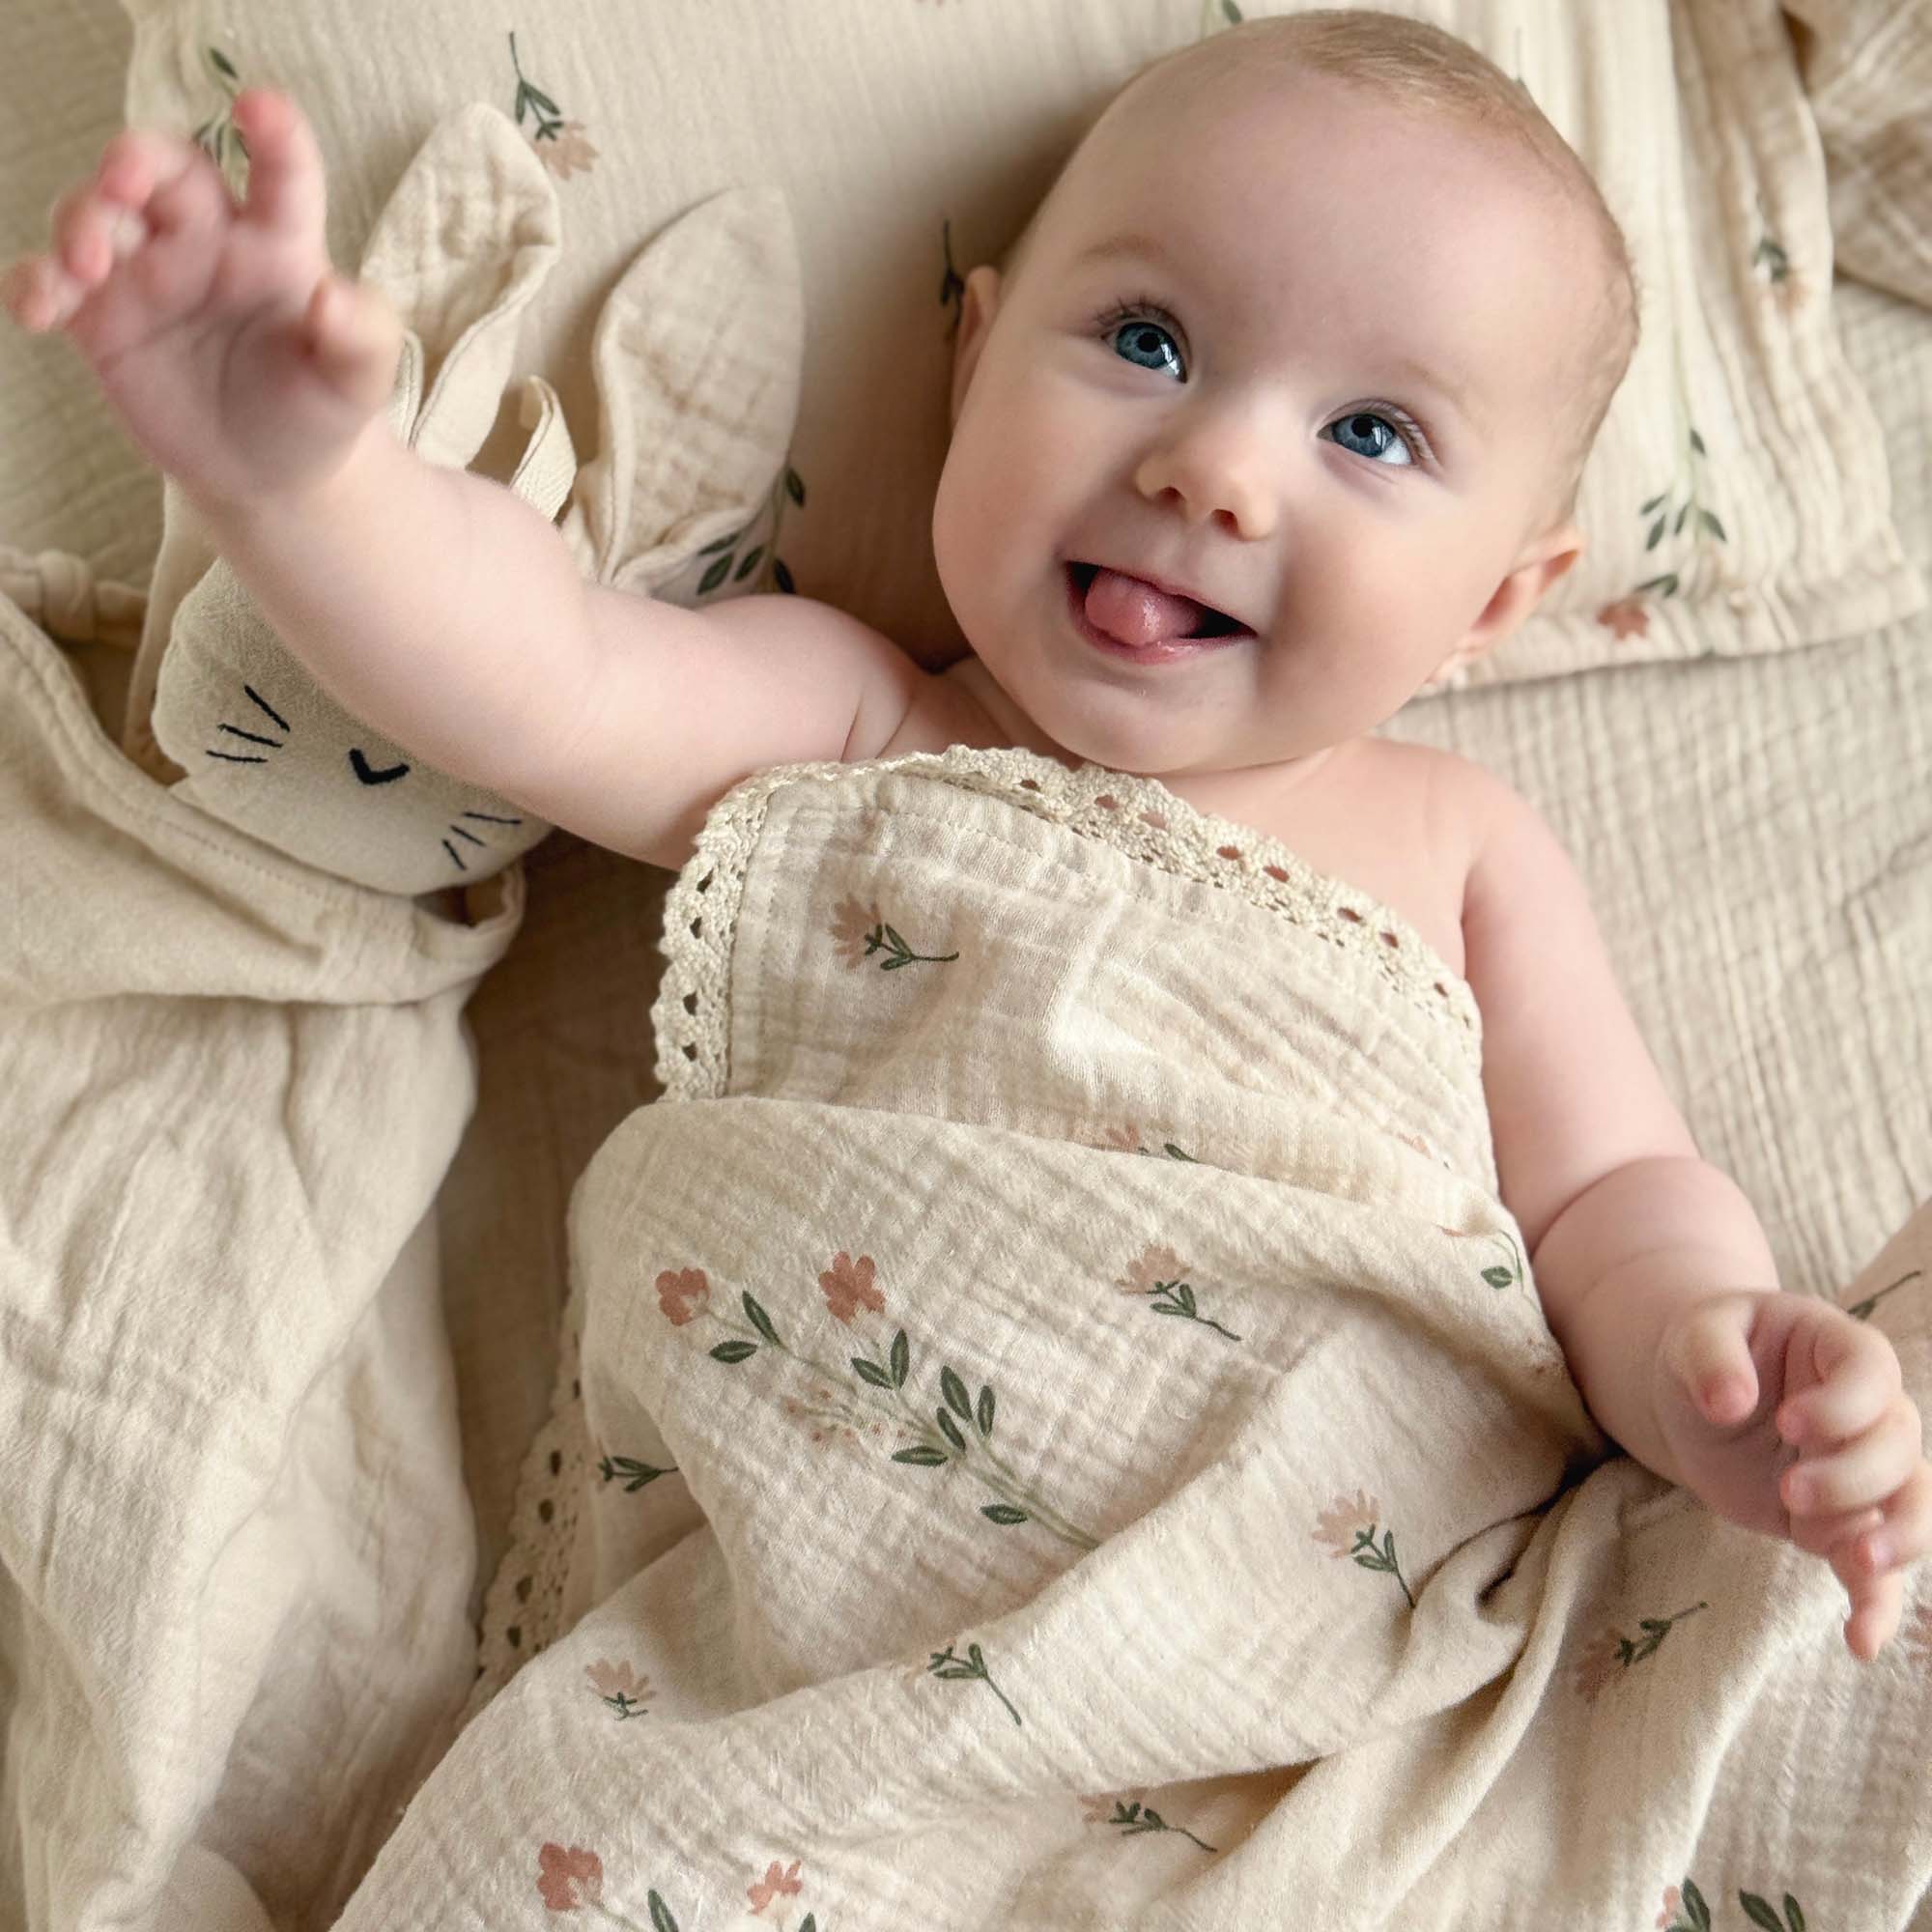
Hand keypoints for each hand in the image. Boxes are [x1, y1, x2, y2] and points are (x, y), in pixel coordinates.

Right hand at [1, 88, 399, 511]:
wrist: (270, 476)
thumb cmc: (317, 412)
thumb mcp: (355, 385)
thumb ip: (360, 339)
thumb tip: (332, 298)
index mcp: (278, 243)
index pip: (279, 174)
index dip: (273, 134)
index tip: (257, 108)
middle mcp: (206, 241)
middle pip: (159, 166)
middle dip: (132, 159)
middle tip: (121, 185)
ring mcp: (147, 273)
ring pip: (94, 211)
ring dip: (78, 222)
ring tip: (87, 269)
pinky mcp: (100, 317)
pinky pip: (51, 279)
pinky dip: (35, 282)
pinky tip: (39, 311)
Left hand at [1652, 1289, 1929, 1659]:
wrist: (1698, 1398)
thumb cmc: (1706, 1354)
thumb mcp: (1696, 1336)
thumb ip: (1711, 1358)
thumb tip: (1729, 1401)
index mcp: (1843, 1351)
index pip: (1874, 1375)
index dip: (1844, 1405)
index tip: (1790, 1422)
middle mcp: (1873, 1413)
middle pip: (1899, 1449)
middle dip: (1853, 1476)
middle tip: (1789, 1489)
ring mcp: (1865, 1473)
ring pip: (1910, 1510)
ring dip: (1892, 1539)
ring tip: (1854, 1561)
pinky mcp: (1842, 1525)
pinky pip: (1878, 1570)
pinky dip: (1876, 1604)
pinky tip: (1861, 1641)